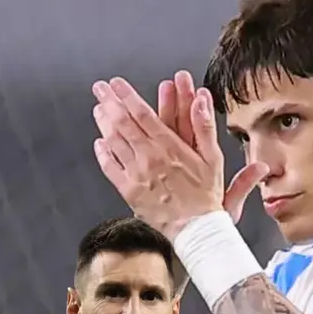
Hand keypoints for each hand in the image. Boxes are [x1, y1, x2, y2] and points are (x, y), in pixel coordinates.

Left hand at [95, 75, 267, 234]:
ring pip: (113, 142)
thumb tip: (202, 100)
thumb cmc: (206, 196)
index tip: (117, 84)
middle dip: (109, 102)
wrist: (196, 229)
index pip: (142, 114)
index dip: (127, 96)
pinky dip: (102, 153)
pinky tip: (99, 143)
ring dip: (103, 122)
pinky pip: (110, 168)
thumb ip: (205, 127)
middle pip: (122, 123)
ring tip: (98, 109)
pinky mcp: (129, 191)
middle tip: (100, 88)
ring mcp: (136, 174)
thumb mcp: (213, 159)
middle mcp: (149, 158)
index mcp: (169, 147)